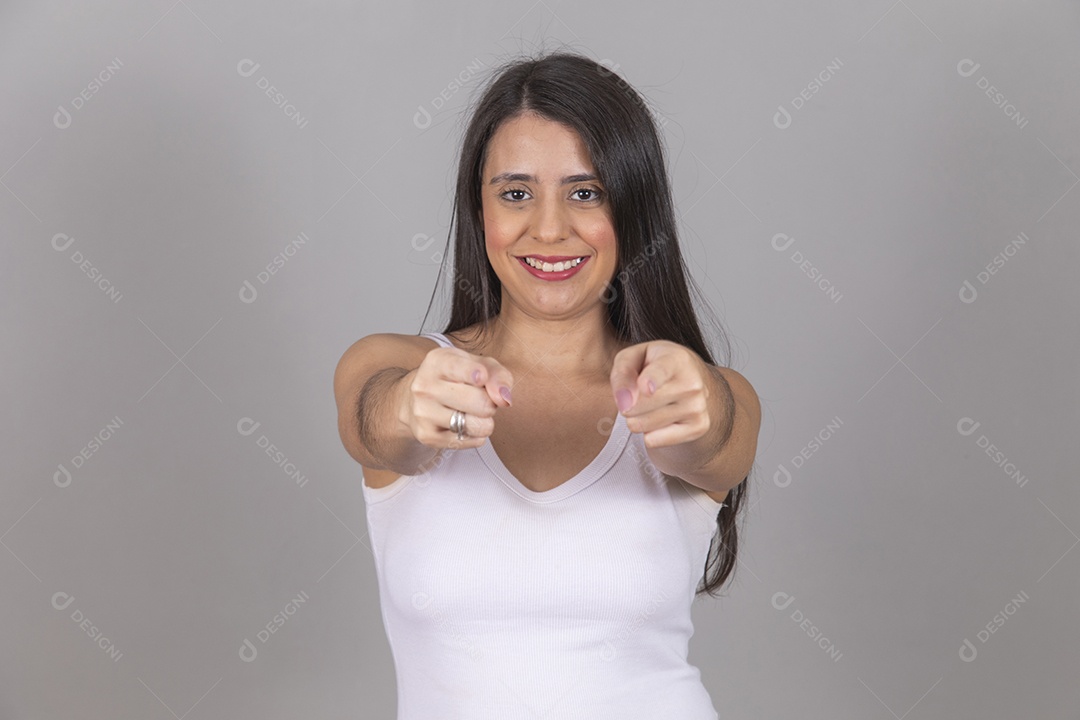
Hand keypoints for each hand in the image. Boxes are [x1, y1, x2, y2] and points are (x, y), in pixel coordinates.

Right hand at [399, 345, 513, 448]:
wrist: (415, 400)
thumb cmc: (456, 378)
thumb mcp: (479, 365)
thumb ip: (498, 375)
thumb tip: (504, 399)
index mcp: (438, 361)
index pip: (459, 368)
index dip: (477, 375)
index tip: (481, 377)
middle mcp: (425, 386)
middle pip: (480, 402)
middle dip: (490, 403)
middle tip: (481, 400)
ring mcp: (423, 412)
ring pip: (477, 425)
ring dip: (484, 421)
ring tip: (473, 413)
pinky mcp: (427, 436)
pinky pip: (472, 441)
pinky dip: (476, 435)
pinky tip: (463, 424)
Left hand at [609, 340, 712, 448]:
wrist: (688, 380)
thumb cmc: (653, 366)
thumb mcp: (633, 358)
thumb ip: (622, 372)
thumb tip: (624, 400)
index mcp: (676, 359)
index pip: (661, 371)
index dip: (652, 380)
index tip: (646, 388)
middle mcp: (692, 383)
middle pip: (641, 404)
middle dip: (628, 404)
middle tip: (636, 396)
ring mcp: (698, 407)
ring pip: (644, 425)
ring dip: (636, 420)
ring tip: (648, 407)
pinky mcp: (699, 427)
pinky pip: (653, 440)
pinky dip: (649, 434)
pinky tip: (660, 420)